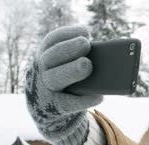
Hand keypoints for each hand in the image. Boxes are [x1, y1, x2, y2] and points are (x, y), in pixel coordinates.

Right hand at [25, 26, 102, 144]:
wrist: (48, 108)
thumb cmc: (65, 79)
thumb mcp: (66, 65)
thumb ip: (80, 59)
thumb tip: (107, 58)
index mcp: (46, 55)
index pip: (52, 40)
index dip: (68, 34)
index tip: (86, 32)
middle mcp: (41, 70)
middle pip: (51, 57)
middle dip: (69, 48)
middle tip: (86, 44)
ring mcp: (45, 89)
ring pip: (55, 79)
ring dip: (71, 70)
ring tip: (88, 65)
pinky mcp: (54, 107)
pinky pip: (69, 103)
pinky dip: (84, 100)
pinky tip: (99, 97)